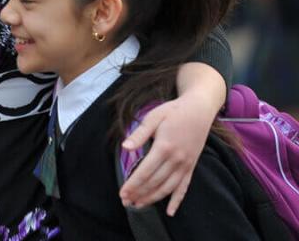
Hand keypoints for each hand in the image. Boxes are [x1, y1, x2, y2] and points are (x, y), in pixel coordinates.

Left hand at [118, 93, 214, 215]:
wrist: (199, 110)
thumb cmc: (173, 111)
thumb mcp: (153, 117)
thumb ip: (139, 134)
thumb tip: (125, 147)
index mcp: (164, 147)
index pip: (145, 171)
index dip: (133, 184)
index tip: (122, 193)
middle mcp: (176, 160)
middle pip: (155, 182)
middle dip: (139, 193)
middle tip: (126, 202)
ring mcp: (186, 165)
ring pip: (168, 188)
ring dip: (153, 198)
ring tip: (139, 205)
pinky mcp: (192, 167)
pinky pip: (184, 187)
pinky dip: (177, 201)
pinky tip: (170, 212)